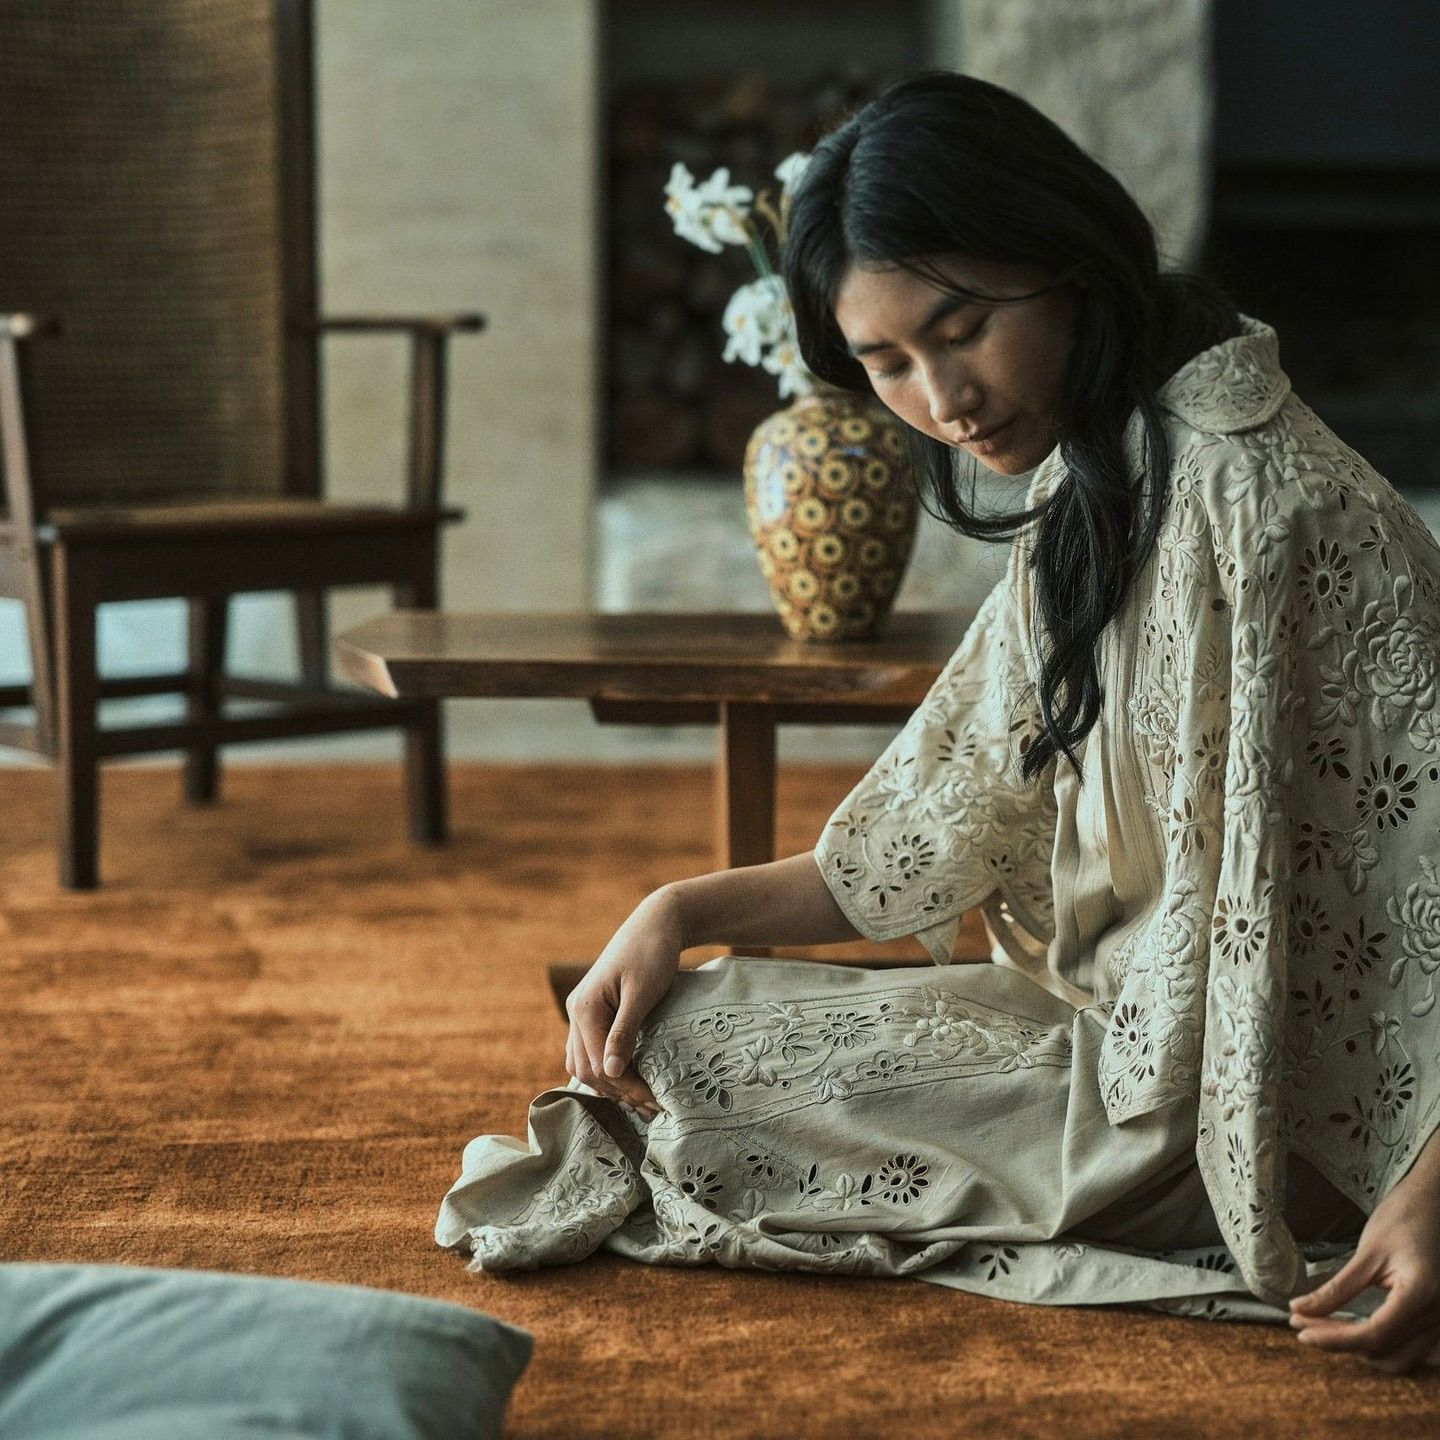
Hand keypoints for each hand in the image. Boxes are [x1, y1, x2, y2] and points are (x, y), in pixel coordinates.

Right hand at [564, 889, 683, 1117]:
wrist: (657, 922)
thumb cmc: (652, 953)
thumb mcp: (642, 993)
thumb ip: (624, 1031)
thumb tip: (609, 1072)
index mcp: (584, 1008)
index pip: (596, 1065)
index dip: (624, 1087)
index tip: (655, 1100)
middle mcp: (576, 1012)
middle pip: (586, 1069)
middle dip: (618, 1091)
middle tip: (653, 1106)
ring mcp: (583, 1012)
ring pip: (585, 1062)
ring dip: (610, 1085)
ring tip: (643, 1101)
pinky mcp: (595, 1012)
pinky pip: (592, 1049)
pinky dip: (608, 1068)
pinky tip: (630, 1079)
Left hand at [1288, 1158, 1439, 1373]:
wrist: (1436, 1205)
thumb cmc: (1403, 1219)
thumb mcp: (1367, 1252)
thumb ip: (1337, 1288)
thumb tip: (1300, 1309)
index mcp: (1419, 1295)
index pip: (1374, 1334)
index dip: (1333, 1338)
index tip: (1299, 1329)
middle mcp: (1435, 1316)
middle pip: (1383, 1350)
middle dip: (1340, 1342)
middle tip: (1302, 1324)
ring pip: (1399, 1358)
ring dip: (1360, 1350)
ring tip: (1322, 1328)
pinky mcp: (1435, 1319)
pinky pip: (1409, 1349)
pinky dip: (1379, 1346)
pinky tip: (1351, 1331)